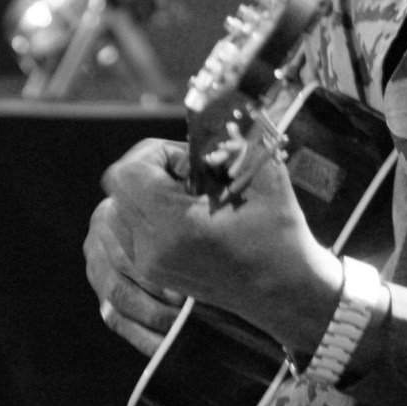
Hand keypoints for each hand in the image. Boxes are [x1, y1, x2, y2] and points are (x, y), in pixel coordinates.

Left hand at [84, 137, 341, 356]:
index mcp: (174, 225)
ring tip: (190, 201)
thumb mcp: (265, 176)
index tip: (192, 165)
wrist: (287, 292)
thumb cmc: (280, 233)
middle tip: (194, 179)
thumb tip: (215, 113)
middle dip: (153, 171)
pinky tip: (188, 219)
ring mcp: (149, 265)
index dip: (156, 155)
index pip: (128, 172)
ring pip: (119, 210)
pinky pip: (128, 231)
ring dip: (148, 194)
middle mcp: (152, 249)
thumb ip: (235, 139)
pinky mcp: (154, 273)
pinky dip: (150, 215)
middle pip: (119, 189)